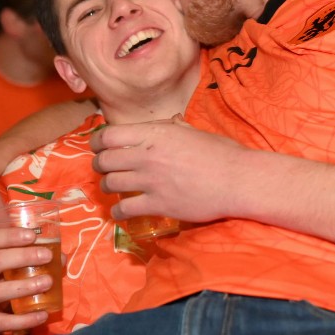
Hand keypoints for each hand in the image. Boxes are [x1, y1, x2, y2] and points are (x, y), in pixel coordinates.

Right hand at [0, 227, 52, 334]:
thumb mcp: (4, 271)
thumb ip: (26, 260)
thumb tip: (60, 256)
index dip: (10, 236)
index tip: (33, 235)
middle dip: (22, 257)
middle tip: (47, 256)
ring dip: (25, 286)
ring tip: (47, 282)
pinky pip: (2, 322)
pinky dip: (24, 319)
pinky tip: (42, 314)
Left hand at [90, 116, 244, 223]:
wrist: (237, 180)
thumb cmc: (221, 153)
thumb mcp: (194, 131)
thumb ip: (174, 128)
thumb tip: (169, 123)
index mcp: (155, 133)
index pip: (109, 135)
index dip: (97, 142)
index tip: (97, 147)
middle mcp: (147, 155)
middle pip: (105, 160)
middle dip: (99, 164)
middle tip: (102, 168)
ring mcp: (151, 181)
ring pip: (111, 183)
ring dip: (107, 186)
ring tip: (111, 187)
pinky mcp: (158, 204)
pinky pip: (125, 208)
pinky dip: (117, 211)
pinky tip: (120, 211)